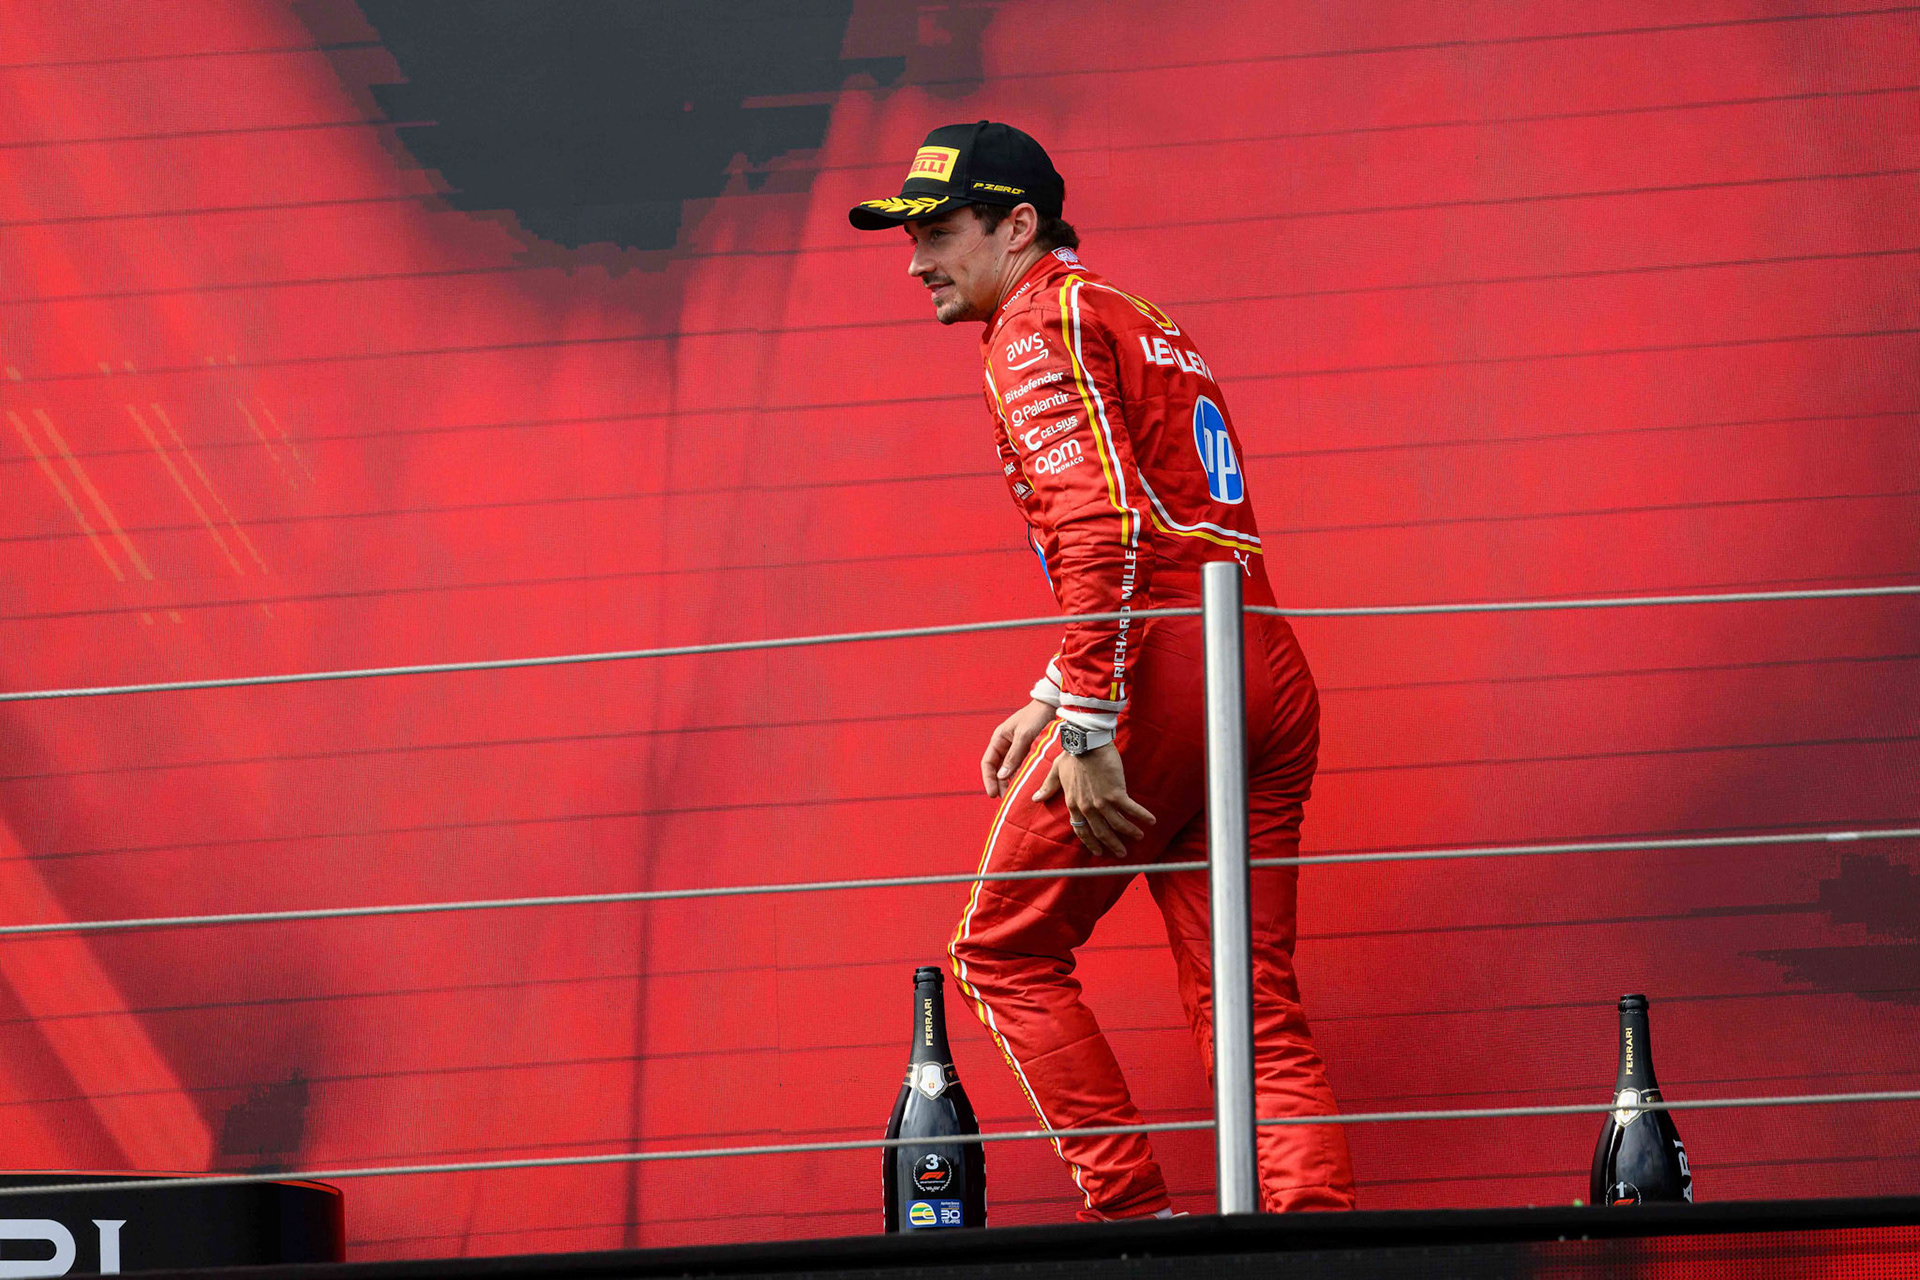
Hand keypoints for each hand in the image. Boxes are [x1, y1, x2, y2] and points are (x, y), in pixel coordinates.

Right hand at [981, 699, 1057, 797]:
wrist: (1052, 705)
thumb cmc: (1036, 717)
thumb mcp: (1024, 736)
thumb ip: (1013, 756)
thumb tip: (1002, 776)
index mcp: (999, 739)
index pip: (987, 763)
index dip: (988, 779)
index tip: (993, 794)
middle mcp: (1004, 744)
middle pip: (995, 768)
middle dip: (997, 783)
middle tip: (1003, 799)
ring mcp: (1014, 747)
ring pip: (1006, 768)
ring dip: (1006, 781)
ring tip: (1011, 795)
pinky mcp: (1025, 749)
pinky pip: (1017, 766)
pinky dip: (1016, 776)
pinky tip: (1021, 785)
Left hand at [1032, 742, 1156, 856]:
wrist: (1086, 743)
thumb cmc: (1072, 755)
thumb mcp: (1056, 772)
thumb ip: (1048, 787)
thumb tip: (1036, 798)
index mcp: (1073, 804)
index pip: (1081, 830)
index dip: (1090, 842)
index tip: (1098, 851)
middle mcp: (1087, 807)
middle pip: (1101, 832)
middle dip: (1113, 844)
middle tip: (1122, 853)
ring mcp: (1101, 802)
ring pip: (1118, 824)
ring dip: (1130, 832)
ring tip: (1139, 837)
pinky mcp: (1116, 793)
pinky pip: (1131, 810)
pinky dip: (1142, 816)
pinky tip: (1151, 821)